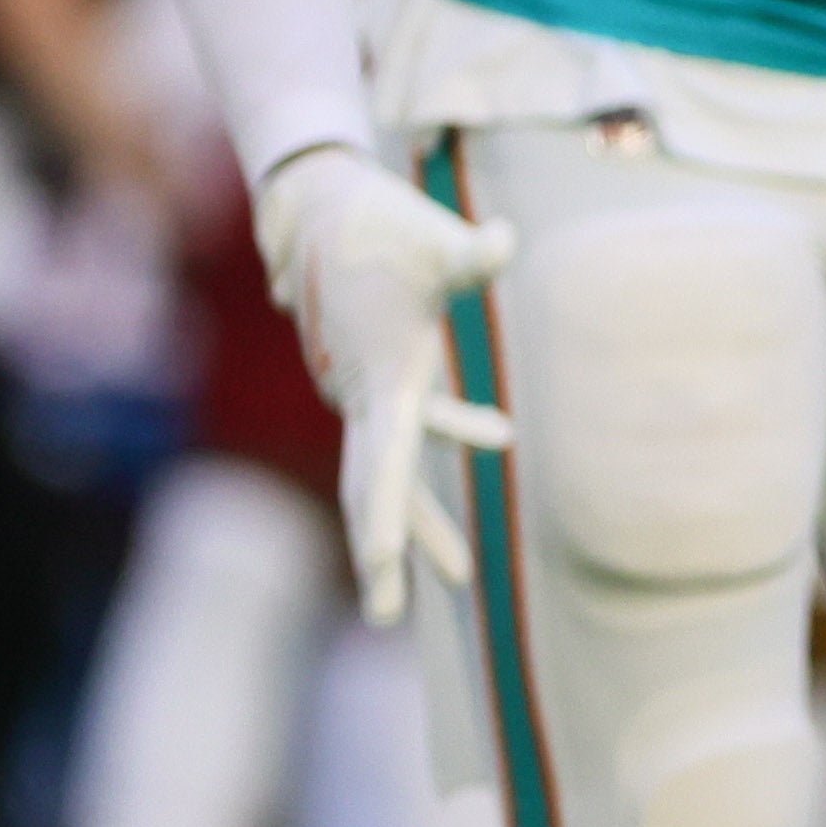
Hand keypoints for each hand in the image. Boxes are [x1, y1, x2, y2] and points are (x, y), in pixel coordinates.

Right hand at [255, 142, 510, 622]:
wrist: (321, 209)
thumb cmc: (384, 226)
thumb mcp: (435, 242)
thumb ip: (472, 256)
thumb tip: (505, 240)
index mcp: (384, 377)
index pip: (385, 462)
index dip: (387, 514)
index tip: (384, 564)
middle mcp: (364, 396)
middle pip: (373, 492)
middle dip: (385, 552)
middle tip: (386, 617)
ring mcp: (365, 394)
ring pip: (389, 477)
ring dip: (422, 527)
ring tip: (463, 577)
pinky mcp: (374, 384)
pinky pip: (400, 446)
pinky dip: (428, 471)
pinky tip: (496, 442)